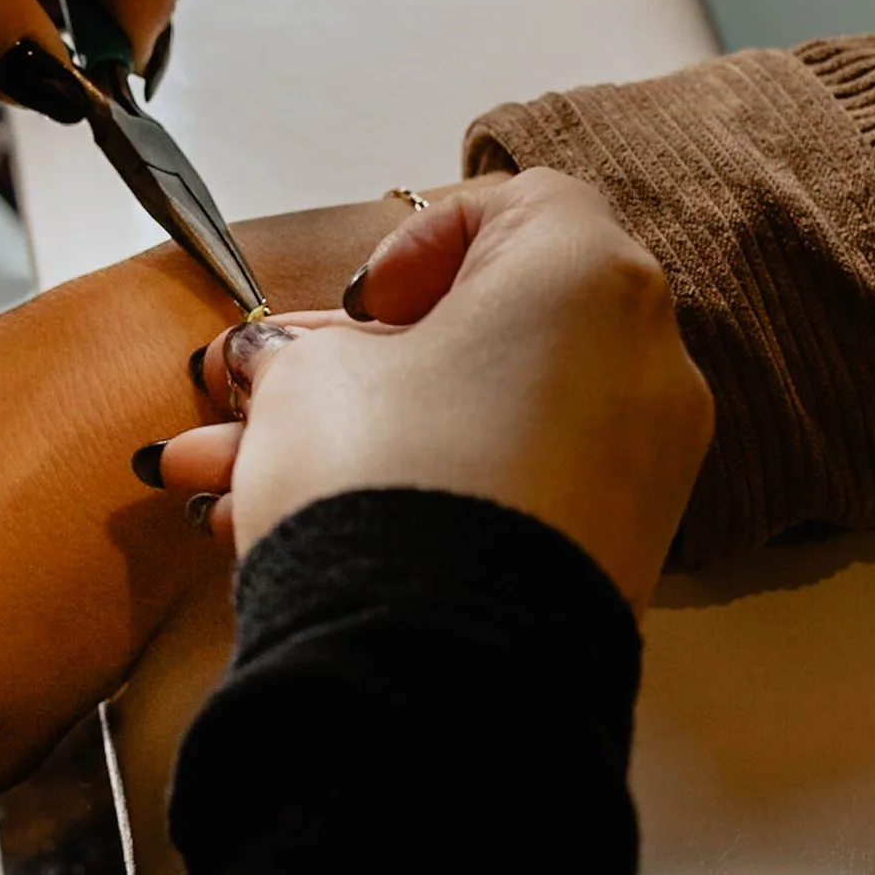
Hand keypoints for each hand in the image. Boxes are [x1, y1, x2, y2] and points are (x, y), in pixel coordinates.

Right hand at [152, 172, 711, 614]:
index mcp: (587, 276)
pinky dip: (425, 495)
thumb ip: (296, 353)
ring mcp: (642, 468)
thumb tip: (278, 365)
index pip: (515, 203)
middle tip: (259, 395)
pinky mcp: (616, 555)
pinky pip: (512, 494)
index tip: (352, 303)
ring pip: (481, 425)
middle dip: (351, 366)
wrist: (438, 670)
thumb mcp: (305, 381)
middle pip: (486, 334)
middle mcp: (643, 362)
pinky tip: (299, 533)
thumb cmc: (386, 486)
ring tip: (231, 483)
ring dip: (365, 439)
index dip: (414, 242)